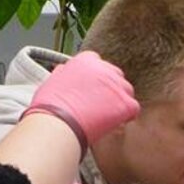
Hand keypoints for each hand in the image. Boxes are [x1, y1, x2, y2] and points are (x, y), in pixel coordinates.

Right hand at [24, 51, 139, 152]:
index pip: (98, 63)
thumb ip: (64, 73)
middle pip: (115, 75)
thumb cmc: (50, 108)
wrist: (58, 123)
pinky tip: (116, 123)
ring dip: (119, 102)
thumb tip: (63, 70)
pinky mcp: (125, 103)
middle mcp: (104, 68)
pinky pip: (133, 108)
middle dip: (110, 89)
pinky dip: (127, 116)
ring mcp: (116, 85)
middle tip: (101, 105)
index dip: (96, 78)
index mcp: (85, 60)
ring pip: (126, 91)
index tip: (92, 89)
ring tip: (106, 116)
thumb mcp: (52, 81)